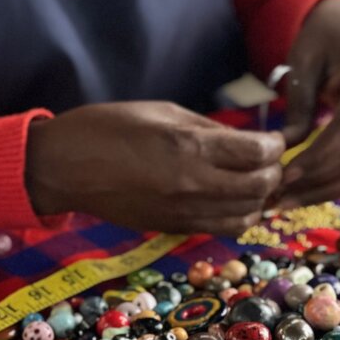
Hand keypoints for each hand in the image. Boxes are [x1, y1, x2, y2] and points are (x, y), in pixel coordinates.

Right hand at [26, 101, 285, 235]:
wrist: (65, 167)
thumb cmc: (109, 127)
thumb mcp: (163, 111)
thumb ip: (208, 129)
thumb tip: (246, 140)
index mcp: (190, 148)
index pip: (260, 154)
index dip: (275, 145)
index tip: (271, 138)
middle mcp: (193, 184)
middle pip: (261, 187)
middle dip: (273, 171)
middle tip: (266, 159)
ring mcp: (184, 212)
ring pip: (248, 215)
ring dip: (258, 198)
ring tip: (251, 181)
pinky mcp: (173, 228)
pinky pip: (223, 228)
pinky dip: (238, 215)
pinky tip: (232, 199)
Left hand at [275, 0, 339, 206]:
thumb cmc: (324, 39)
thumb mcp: (303, 63)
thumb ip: (298, 105)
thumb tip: (286, 147)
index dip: (318, 156)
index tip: (285, 174)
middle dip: (318, 181)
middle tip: (278, 197)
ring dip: (326, 190)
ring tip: (289, 202)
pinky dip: (337, 184)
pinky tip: (307, 193)